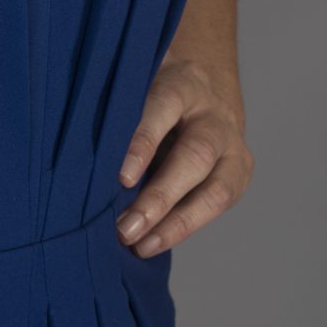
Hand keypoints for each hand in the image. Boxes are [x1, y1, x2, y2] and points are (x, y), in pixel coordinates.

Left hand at [114, 55, 253, 259]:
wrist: (204, 84)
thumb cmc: (155, 87)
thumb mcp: (139, 82)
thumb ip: (121, 109)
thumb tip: (86, 157)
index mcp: (183, 82)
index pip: (164, 106)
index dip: (143, 142)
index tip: (122, 178)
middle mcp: (213, 113)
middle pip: (195, 155)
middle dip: (160, 196)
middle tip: (126, 227)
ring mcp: (232, 145)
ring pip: (215, 189)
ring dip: (176, 223)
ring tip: (141, 244)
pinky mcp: (239, 172)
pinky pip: (217, 205)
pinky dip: (185, 227)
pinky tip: (154, 242)